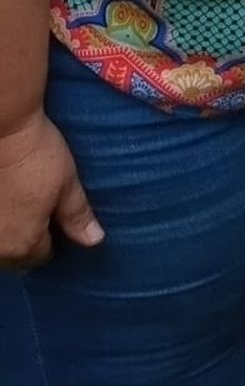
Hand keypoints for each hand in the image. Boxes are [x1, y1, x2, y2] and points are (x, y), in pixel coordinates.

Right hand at [0, 111, 102, 270]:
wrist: (4, 129)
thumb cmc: (39, 157)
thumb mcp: (67, 185)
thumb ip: (78, 217)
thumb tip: (95, 241)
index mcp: (23, 244)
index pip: (42, 255)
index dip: (53, 238)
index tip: (58, 219)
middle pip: (16, 256)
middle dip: (29, 241)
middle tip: (40, 214)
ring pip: (0, 246)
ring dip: (10, 233)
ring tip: (22, 207)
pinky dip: (0, 220)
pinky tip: (6, 202)